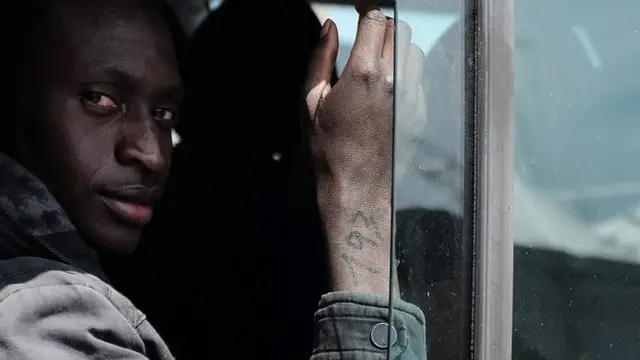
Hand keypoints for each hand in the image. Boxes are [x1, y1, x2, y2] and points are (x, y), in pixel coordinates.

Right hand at [302, 1, 423, 293]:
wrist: (358, 189)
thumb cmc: (328, 149)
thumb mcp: (311, 102)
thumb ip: (320, 58)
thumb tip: (329, 25)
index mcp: (364, 75)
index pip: (376, 20)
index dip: (367, 8)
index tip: (358, 7)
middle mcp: (395, 81)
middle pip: (398, 29)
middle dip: (380, 25)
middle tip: (364, 34)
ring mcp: (413, 96)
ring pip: (413, 49)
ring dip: (395, 45)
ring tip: (376, 60)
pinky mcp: (421, 111)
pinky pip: (419, 75)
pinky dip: (405, 68)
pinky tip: (387, 85)